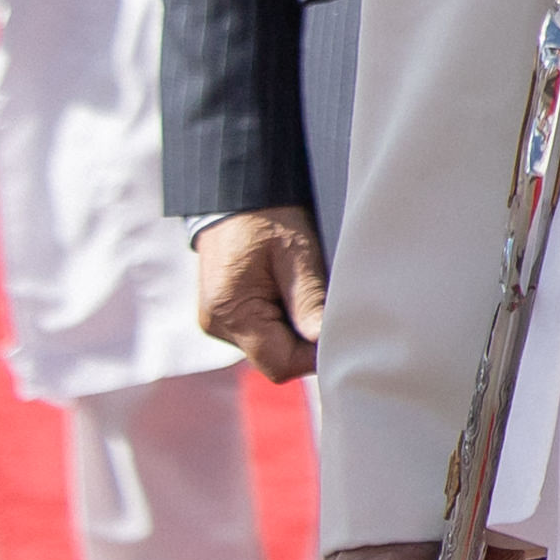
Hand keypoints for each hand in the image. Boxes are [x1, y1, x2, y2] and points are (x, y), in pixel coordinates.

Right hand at [192, 208, 325, 380]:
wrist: (237, 196)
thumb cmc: (266, 217)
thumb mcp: (295, 253)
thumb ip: (309, 298)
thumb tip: (323, 340)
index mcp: (230, 313)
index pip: (279, 363)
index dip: (313, 356)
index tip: (341, 333)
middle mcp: (218, 325)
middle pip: (275, 358)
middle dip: (306, 340)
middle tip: (330, 307)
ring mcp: (219, 321)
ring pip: (269, 345)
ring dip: (295, 328)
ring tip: (309, 291)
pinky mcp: (226, 313)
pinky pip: (261, 330)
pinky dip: (283, 319)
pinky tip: (294, 291)